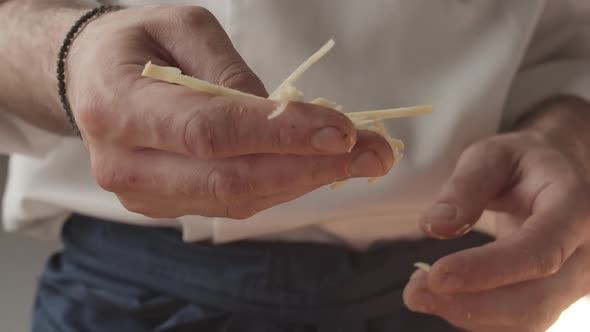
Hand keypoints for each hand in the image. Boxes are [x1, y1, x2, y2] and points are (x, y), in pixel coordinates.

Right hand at [66, 6, 393, 218]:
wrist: (92, 82)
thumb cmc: (136, 45)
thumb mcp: (180, 27)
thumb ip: (227, 70)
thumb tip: (282, 117)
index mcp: (119, 106)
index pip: (210, 132)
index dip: (280, 136)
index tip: (344, 131)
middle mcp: (125, 163)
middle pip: (231, 179)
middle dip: (311, 168)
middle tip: (375, 153)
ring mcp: (144, 195)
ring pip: (238, 200)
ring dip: (306, 181)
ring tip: (361, 160)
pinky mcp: (166, 206)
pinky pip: (232, 205)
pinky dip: (282, 186)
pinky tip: (317, 168)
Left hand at [404, 129, 589, 330]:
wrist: (561, 177)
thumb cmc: (525, 164)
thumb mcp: (493, 156)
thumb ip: (465, 187)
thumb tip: (433, 227)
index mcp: (574, 210)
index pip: (538, 252)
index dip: (486, 270)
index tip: (436, 275)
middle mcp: (584, 256)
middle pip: (534, 301)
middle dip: (468, 304)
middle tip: (413, 292)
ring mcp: (574, 283)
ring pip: (525, 320)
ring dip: (466, 314)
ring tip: (419, 291)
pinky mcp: (555, 299)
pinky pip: (517, 322)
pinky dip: (474, 315)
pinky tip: (442, 295)